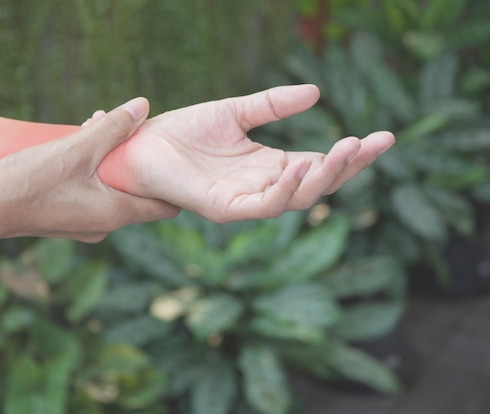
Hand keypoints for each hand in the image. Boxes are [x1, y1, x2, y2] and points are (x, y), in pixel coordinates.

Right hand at [0, 97, 178, 243]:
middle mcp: (106, 226)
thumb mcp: (77, 148)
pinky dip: (93, 172)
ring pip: (113, 189)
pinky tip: (75, 146)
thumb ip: (113, 127)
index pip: (167, 205)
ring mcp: (86, 225)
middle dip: (133, 157)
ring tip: (90, 127)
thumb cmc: (28, 181)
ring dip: (109, 159)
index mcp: (117, 214)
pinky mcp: (68, 220)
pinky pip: (94, 194)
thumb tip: (144, 105)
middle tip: (116, 126)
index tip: (165, 150)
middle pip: (138, 192)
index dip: (172, 177)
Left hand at [97, 85, 394, 222]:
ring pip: (296, 199)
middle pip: (317, 185)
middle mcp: (262, 187)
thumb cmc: (184, 131)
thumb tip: (316, 93)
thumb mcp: (235, 112)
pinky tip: (301, 165)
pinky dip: (285, 188)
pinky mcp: (224, 209)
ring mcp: (245, 201)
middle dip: (349, 167)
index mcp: (268, 167)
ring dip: (324, 176)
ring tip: (347, 148)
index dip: (350, 155)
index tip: (383, 137)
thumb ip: (272, 105)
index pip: (319, 165)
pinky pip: (263, 206)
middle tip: (377, 143)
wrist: (142, 144)